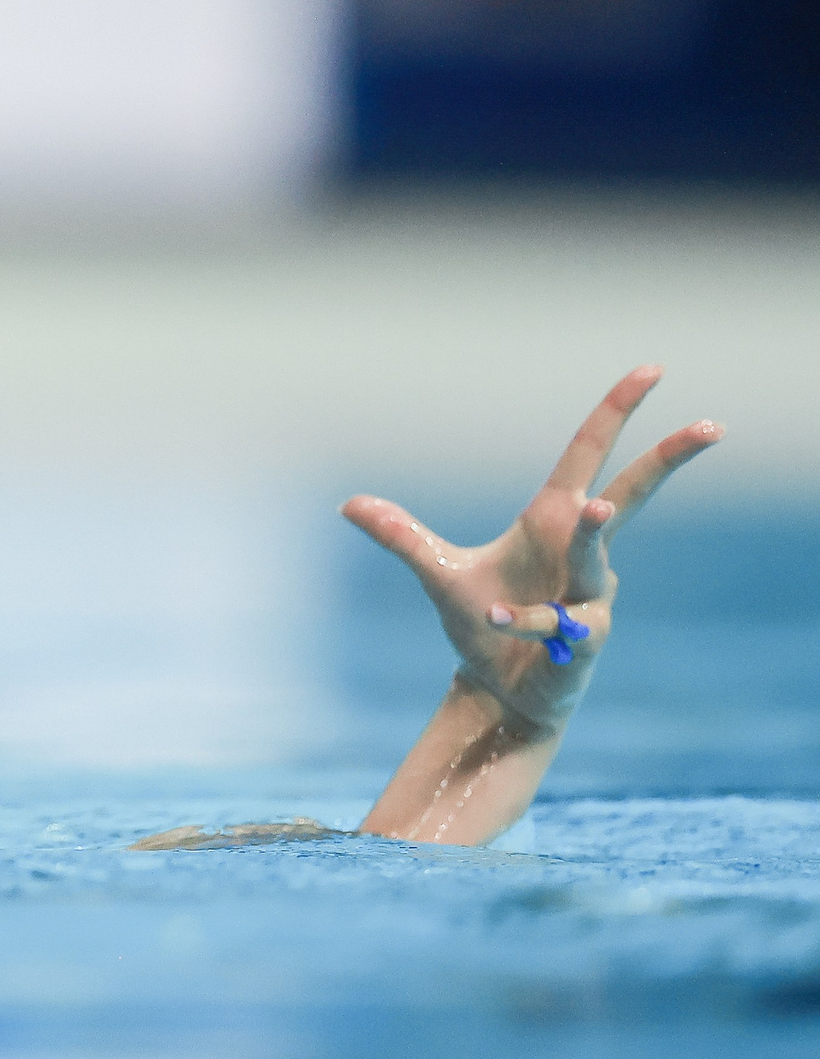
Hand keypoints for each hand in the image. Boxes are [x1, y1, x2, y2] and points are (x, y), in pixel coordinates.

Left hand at [341, 367, 720, 734]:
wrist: (495, 688)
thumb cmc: (482, 622)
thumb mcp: (437, 572)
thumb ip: (400, 536)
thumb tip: (348, 504)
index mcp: (552, 520)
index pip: (590, 454)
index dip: (618, 412)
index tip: (652, 369)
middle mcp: (582, 552)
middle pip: (634, 494)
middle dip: (670, 458)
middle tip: (710, 426)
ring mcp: (590, 596)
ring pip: (595, 559)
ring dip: (590, 537)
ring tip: (594, 511)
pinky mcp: (582, 641)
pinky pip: (555, 622)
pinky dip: (522, 618)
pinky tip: (498, 616)